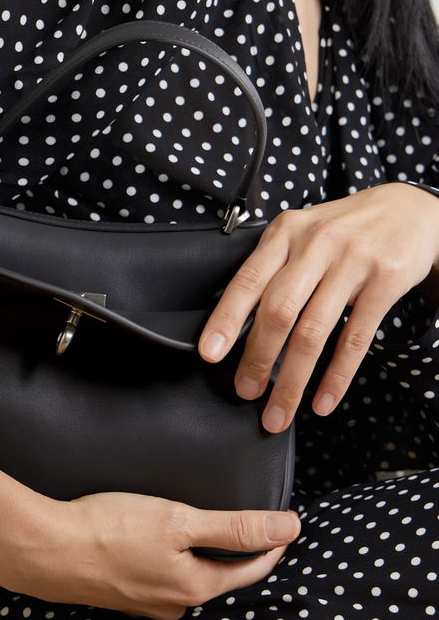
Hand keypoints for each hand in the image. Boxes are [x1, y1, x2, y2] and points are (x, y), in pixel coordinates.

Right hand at [0, 492, 299, 619]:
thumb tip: (290, 528)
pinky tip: (153, 546)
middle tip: (250, 528)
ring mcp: (142, 604)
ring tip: (202, 533)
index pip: (249, 570)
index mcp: (194, 588)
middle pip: (217, 578)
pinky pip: (155, 580)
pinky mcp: (117, 595)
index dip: (271, 546)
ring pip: (184, 581)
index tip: (285, 525)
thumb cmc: (110, 530)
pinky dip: (166, 562)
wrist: (44, 549)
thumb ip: (235, 526)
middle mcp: (172, 605)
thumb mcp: (179, 520)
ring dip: (198, 560)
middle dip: (235, 555)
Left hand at [197, 183, 438, 433]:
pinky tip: (322, 401)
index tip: (210, 353)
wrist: (410, 208)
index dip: (226, 319)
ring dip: (292, 379)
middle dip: (257, 358)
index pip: (248, 281)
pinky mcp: (384, 281)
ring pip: (313, 331)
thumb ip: (273, 267)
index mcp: (286, 233)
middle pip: (278, 310)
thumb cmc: (344, 228)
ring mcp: (352, 262)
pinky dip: (336, 376)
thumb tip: (235, 323)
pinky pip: (355, 338)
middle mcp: (316, 245)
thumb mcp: (303, 233)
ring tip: (278, 411)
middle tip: (245, 391)